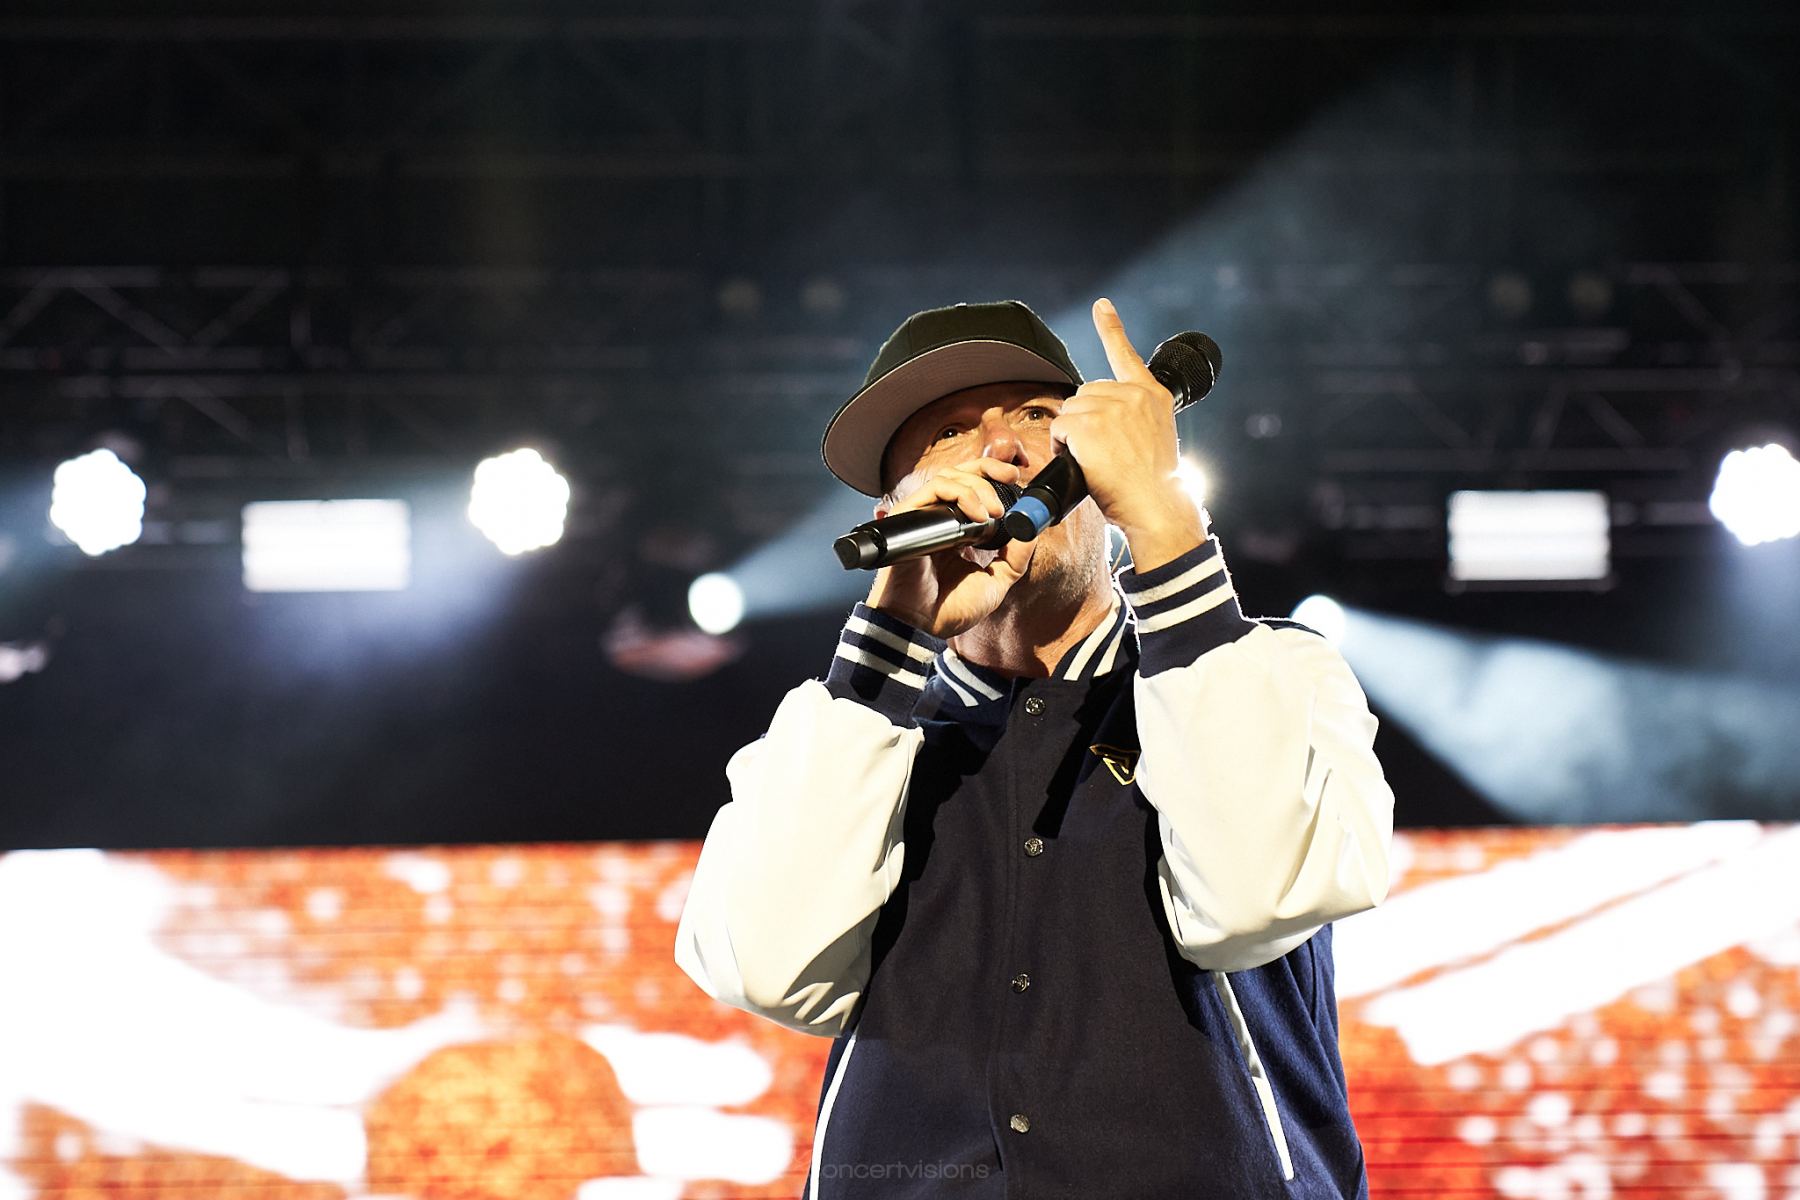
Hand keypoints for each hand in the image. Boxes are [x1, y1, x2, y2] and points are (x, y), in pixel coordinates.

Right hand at [864, 457, 1036, 638]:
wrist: (922, 625)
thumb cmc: (949, 609)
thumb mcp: (996, 582)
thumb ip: (1015, 558)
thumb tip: (1031, 531)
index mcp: (957, 530)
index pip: (972, 488)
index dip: (993, 476)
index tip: (1016, 478)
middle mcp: (939, 519)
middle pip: (960, 474)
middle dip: (989, 469)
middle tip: (1012, 477)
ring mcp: (923, 517)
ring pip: (949, 477)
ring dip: (978, 486)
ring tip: (995, 511)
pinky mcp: (907, 517)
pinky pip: (932, 489)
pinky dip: (959, 494)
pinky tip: (978, 515)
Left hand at [1052, 298, 1205, 570]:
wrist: (1156, 506)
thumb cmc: (1154, 486)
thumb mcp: (1156, 441)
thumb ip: (1136, 420)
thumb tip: (1106, 427)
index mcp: (1153, 397)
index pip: (1127, 356)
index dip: (1111, 328)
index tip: (1101, 306)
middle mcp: (1134, 395)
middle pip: (1086, 394)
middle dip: (1085, 420)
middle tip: (1104, 453)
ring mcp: (1111, 407)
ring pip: (1070, 410)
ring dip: (1072, 435)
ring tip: (1097, 460)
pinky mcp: (1089, 424)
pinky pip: (1059, 427)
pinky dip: (1062, 446)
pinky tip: (1083, 461)